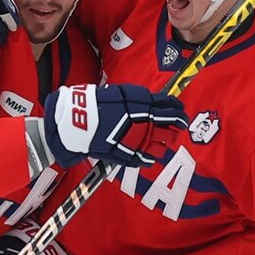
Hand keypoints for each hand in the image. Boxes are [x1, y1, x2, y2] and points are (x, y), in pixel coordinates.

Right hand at [41, 83, 188, 167]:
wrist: (73, 120)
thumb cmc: (92, 103)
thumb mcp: (117, 95)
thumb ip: (136, 100)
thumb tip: (152, 101)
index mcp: (139, 103)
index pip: (168, 105)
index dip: (177, 108)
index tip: (180, 109)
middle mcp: (142, 121)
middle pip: (170, 123)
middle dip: (178, 124)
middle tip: (180, 125)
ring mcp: (136, 139)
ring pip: (162, 143)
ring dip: (166, 141)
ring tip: (166, 141)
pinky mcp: (127, 154)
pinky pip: (146, 159)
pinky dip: (149, 157)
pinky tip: (150, 155)